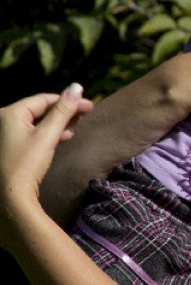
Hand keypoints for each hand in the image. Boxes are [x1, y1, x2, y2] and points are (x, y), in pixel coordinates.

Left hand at [0, 85, 92, 235]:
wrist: (11, 197)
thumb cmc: (27, 164)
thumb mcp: (47, 135)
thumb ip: (63, 111)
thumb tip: (76, 87)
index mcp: (10, 113)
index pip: (44, 99)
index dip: (68, 100)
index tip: (89, 105)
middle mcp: (5, 121)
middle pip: (40, 109)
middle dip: (64, 111)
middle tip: (86, 112)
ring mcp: (7, 135)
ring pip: (38, 122)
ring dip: (58, 122)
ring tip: (77, 123)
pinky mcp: (12, 148)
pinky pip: (33, 133)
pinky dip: (49, 133)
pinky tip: (64, 136)